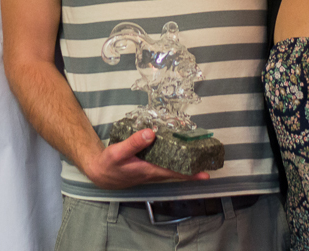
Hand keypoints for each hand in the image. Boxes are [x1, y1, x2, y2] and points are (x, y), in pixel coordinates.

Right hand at [82, 129, 208, 189]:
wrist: (100, 173)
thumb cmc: (109, 164)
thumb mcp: (118, 152)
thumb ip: (134, 143)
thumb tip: (151, 133)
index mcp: (149, 170)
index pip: (174, 173)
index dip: (190, 174)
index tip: (205, 174)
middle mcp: (153, 173)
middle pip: (177, 172)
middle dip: (193, 169)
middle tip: (208, 163)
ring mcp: (151, 172)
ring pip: (172, 169)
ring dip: (185, 165)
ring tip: (198, 158)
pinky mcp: (148, 168)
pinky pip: (165, 166)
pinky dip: (173, 161)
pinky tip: (177, 154)